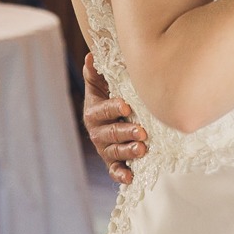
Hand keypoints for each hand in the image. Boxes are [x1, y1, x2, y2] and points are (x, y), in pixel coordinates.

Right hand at [82, 53, 147, 183]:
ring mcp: (105, 148)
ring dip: (127, 152)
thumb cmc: (109, 95)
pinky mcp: (112, 161)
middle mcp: (97, 132)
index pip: (103, 110)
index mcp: (94, 111)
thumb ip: (96, 72)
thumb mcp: (100, 83)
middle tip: (142, 132)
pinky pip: (114, 170)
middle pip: (110, 133)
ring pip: (114, 152)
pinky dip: (121, 175)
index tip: (126, 106)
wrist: (111, 116)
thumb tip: (91, 56)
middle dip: (125, 132)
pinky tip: (130, 177)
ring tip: (142, 149)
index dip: (113, 108)